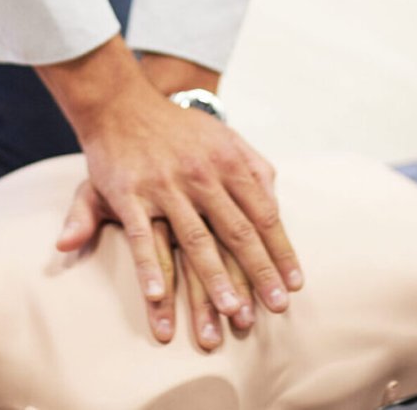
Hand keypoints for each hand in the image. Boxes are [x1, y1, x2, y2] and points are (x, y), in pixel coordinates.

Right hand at [39, 37, 302, 343]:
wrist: (122, 102)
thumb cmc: (179, 128)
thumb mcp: (223, 135)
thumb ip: (254, 167)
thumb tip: (277, 201)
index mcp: (228, 162)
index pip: (263, 214)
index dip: (280, 250)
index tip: (294, 284)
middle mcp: (201, 175)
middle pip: (237, 231)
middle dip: (259, 273)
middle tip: (276, 308)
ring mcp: (165, 186)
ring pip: (195, 239)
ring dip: (215, 279)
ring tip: (232, 312)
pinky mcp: (129, 194)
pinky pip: (142, 237)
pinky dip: (150, 267)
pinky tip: (158, 296)